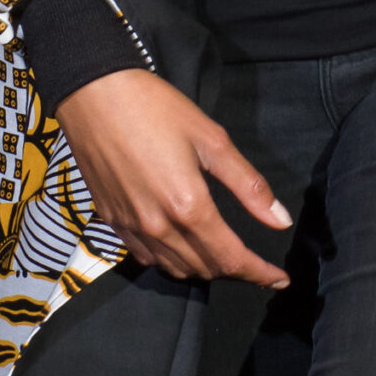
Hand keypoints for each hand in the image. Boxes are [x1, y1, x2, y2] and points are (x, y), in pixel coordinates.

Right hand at [56, 69, 293, 288]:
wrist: (93, 95)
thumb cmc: (157, 108)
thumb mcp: (211, 138)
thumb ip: (248, 185)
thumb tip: (280, 222)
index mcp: (189, 207)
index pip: (231, 259)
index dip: (260, 274)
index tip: (282, 280)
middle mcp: (159, 227)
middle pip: (205, 269)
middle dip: (237, 272)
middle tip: (256, 262)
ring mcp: (131, 227)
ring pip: (175, 268)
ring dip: (205, 268)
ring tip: (224, 256)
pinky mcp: (112, 221)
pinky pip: (147, 258)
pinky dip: (171, 261)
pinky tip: (181, 246)